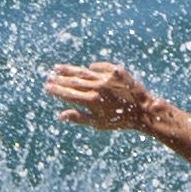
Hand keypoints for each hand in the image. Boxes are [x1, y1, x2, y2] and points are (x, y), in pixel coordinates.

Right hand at [45, 62, 159, 130]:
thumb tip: (60, 116)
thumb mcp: (98, 124)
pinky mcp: (116, 71)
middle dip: (60, 79)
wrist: (143, 110)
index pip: (68, 94)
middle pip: (73, 81)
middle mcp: (98, 87)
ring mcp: (107, 77)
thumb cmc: (120, 120)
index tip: (47, 87)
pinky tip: (87, 68)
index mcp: (92, 101)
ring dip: (70, 70)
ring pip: (84, 72)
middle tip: (49, 77)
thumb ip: (79, 118)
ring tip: (58, 68)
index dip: (56, 90)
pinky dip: (93, 68)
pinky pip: (100, 67)